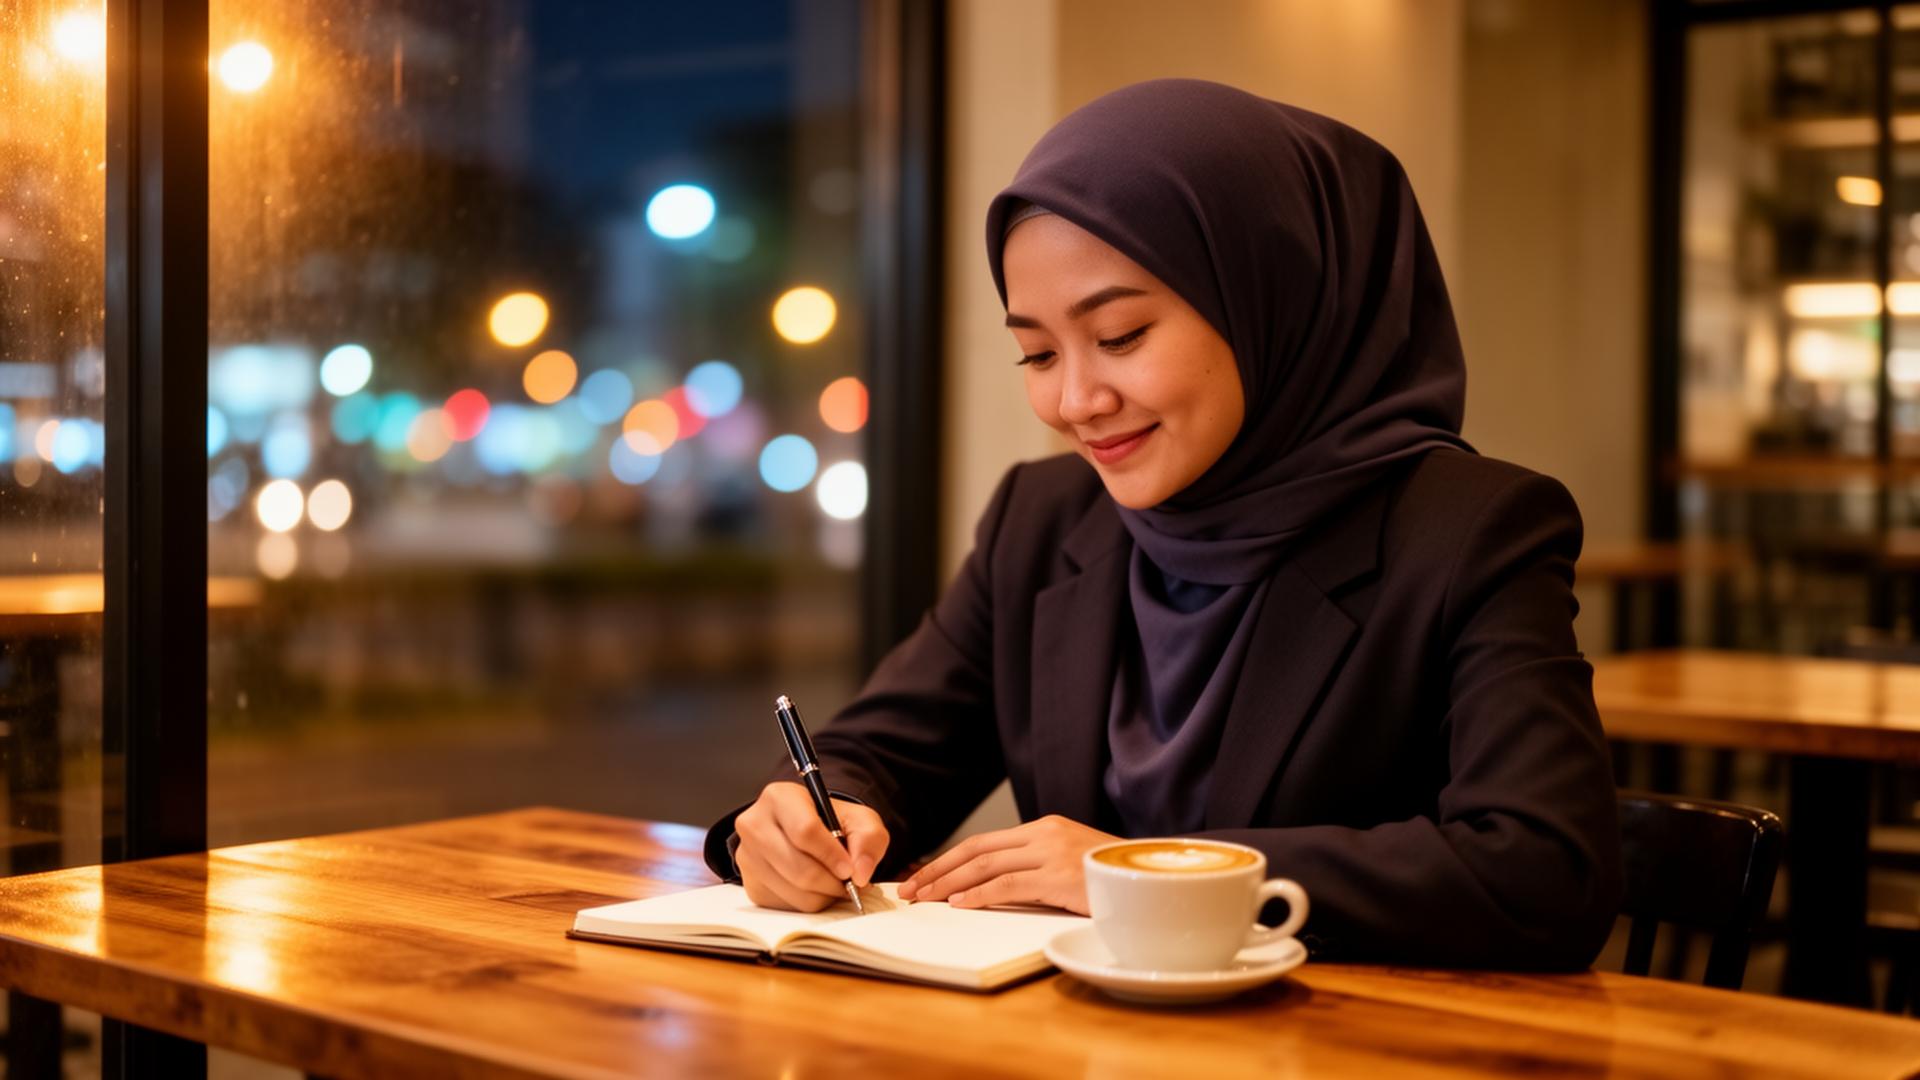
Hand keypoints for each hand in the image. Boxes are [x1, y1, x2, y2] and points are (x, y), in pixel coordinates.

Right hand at [735, 782, 888, 912]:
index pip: (804, 831)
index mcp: (779, 797)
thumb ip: (869, 840)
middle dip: (830, 882)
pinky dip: (808, 902)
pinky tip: (815, 888)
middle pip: (798, 867)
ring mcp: (747, 856)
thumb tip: (860, 873)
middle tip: (848, 883)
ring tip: (833, 883)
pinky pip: (785, 905)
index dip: (831, 855)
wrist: (806, 833)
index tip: (849, 869)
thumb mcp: (859, 820)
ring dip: (822, 895)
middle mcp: (755, 824)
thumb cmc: (830, 823)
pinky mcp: (751, 884)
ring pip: (793, 891)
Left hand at [897, 815, 1117, 913]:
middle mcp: (1044, 834)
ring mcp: (1052, 853)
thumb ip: (1037, 866)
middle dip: (937, 870)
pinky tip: (957, 904)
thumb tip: (994, 885)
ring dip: (947, 884)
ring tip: (923, 899)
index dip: (948, 860)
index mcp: (1044, 828)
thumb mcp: (1070, 863)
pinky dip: (977, 894)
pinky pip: (1007, 885)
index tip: (922, 876)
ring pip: (985, 866)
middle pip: (976, 850)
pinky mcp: (1059, 877)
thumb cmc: (1112, 879)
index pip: (984, 842)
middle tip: (908, 888)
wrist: (1155, 879)